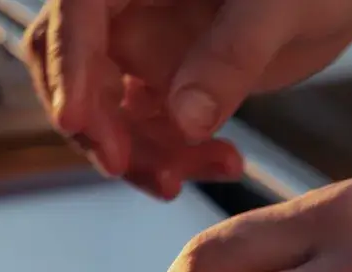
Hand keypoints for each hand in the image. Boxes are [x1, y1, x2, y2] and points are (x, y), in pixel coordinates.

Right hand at [22, 0, 351, 196]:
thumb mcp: (282, 4)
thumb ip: (232, 55)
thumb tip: (186, 120)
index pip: (77, 13)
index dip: (69, 65)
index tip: (76, 121)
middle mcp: (127, 7)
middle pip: (74, 69)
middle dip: (96, 123)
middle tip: (125, 165)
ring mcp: (142, 46)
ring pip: (107, 113)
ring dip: (141, 154)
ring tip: (198, 174)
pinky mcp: (164, 82)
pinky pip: (147, 131)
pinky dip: (174, 157)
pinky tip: (221, 164)